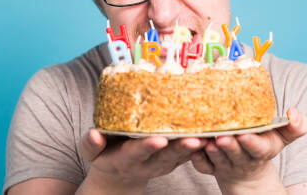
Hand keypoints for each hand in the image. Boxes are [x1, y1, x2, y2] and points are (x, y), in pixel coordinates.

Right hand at [80, 129, 206, 190]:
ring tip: (210, 137)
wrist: (120, 173)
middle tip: (194, 140)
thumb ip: (91, 144)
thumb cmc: (105, 154)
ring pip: (182, 156)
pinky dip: (202, 146)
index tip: (158, 139)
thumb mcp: (93, 152)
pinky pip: (190, 154)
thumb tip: (93, 134)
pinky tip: (214, 133)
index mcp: (127, 158)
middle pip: (167, 156)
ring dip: (196, 147)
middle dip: (180, 148)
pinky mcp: (175, 161)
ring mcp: (164, 163)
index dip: (148, 146)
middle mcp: (149, 163)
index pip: (138, 152)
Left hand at [190, 107, 306, 192]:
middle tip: (221, 137)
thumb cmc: (264, 145)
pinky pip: (202, 166)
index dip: (251, 143)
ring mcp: (226, 164)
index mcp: (261, 151)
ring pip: (217, 159)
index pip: (258, 149)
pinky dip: (197, 158)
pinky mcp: (211, 167)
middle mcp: (243, 159)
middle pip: (235, 154)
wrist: (248, 173)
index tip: (245, 135)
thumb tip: (294, 113)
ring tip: (206, 140)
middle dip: (229, 146)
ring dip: (210, 151)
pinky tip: (191, 146)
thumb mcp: (282, 137)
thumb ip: (295, 126)